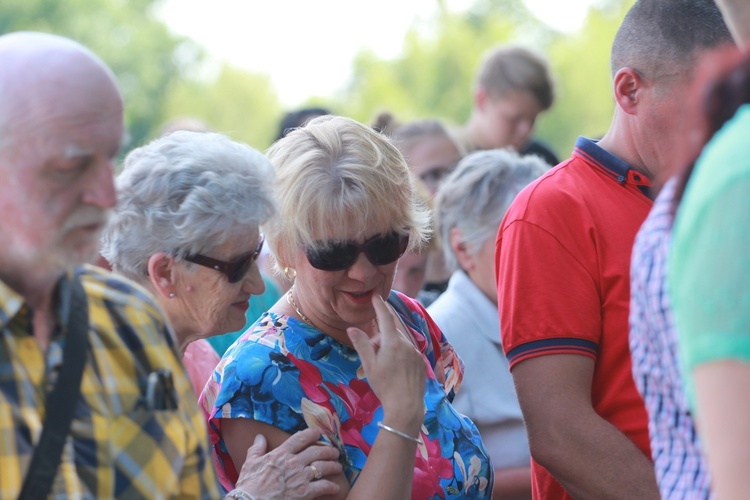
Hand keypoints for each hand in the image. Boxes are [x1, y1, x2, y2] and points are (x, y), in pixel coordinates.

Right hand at [233, 427, 341, 499]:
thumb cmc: (249, 484)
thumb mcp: (250, 463)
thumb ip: (257, 448)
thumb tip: (259, 437)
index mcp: (281, 453)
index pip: (300, 438)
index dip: (312, 433)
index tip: (318, 433)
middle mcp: (293, 462)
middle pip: (317, 451)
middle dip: (328, 450)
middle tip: (335, 452)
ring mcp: (300, 477)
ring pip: (323, 466)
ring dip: (333, 466)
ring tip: (338, 467)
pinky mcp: (305, 492)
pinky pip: (323, 486)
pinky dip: (331, 487)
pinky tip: (335, 487)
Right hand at [347, 295, 425, 434]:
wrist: (406, 406)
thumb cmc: (384, 386)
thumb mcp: (369, 365)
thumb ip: (362, 344)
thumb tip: (351, 329)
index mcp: (392, 342)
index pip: (385, 317)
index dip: (379, 305)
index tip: (375, 295)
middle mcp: (406, 344)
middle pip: (391, 332)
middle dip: (381, 338)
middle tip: (373, 355)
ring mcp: (416, 353)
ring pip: (400, 342)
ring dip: (390, 347)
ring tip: (383, 366)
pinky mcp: (421, 363)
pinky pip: (408, 352)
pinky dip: (400, 355)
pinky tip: (396, 372)